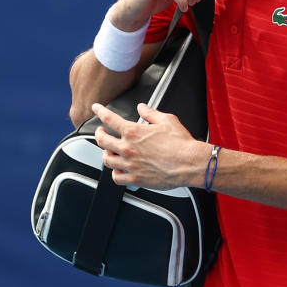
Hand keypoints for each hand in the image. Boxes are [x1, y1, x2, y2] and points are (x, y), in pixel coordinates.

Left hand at [92, 102, 207, 189]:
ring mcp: (130, 164)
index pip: (109, 119)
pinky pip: (117, 178)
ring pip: (106, 160)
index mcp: (133, 132)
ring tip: (108, 152)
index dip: (100, 111)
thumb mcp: (167, 120)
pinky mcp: (136, 178)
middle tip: (100, 132)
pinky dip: (115, 173)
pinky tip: (118, 170)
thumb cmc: (180, 143)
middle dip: (99, 134)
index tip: (96, 109)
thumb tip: (142, 108)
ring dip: (105, 154)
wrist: (189, 163)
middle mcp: (128, 148)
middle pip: (102, 140)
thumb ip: (150, 113)